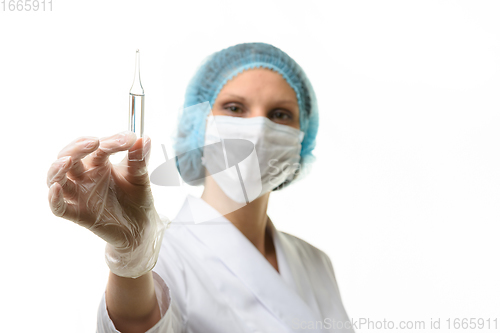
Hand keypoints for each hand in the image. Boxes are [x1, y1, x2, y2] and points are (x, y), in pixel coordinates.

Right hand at [47, 131, 167, 277]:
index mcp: (99, 163)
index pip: (97, 147)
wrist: (141, 227)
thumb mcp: (140, 177)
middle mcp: (85, 176)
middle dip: (77, 147)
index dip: (111, 141)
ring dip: (57, 168)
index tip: (130, 139)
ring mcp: (80, 195)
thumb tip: (146, 138)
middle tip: (95, 142)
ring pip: (57, 179)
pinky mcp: (79, 214)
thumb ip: (140, 159)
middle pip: (69, 157)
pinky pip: (59, 207)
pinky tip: (57, 188)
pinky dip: (54, 198)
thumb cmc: (137, 198)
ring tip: (67, 160)